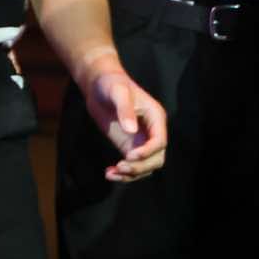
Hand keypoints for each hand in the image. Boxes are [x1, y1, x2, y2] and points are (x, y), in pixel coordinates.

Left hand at [80, 59, 166, 181]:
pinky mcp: (129, 146)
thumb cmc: (110, 83)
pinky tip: (109, 173)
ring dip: (132, 174)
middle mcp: (152, 132)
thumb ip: (125, 109)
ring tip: (111, 173)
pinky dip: (123, 173)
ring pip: (146, 166)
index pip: (160, 141)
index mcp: (156, 117)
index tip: (130, 155)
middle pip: (156, 159)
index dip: (148, 151)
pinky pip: (133, 166)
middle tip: (120, 167)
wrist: (98, 85)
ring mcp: (141, 141)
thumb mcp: (117, 91)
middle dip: (140, 166)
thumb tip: (131, 130)